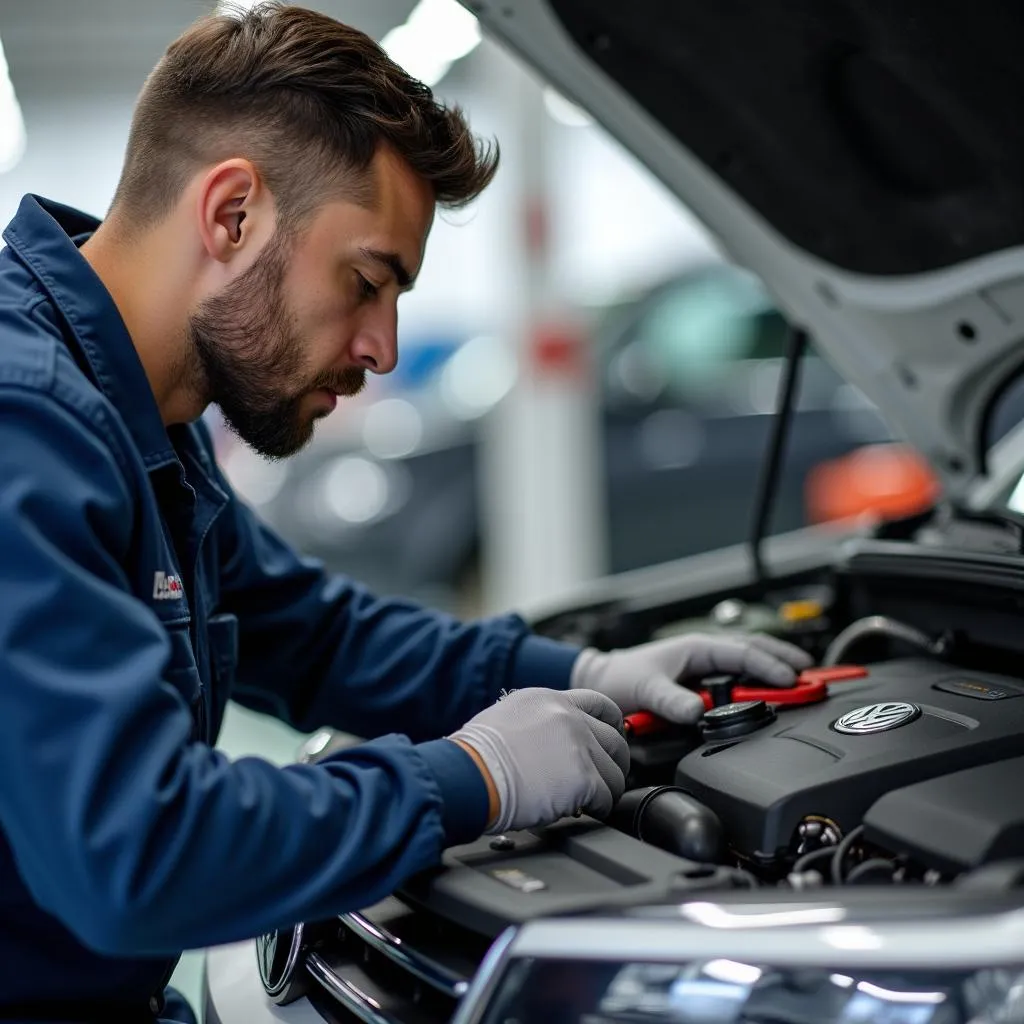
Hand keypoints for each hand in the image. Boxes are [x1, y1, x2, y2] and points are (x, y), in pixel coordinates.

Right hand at [448, 688, 629, 833]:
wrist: (470, 774)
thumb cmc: (477, 756)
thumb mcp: (508, 719)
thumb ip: (540, 724)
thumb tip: (555, 746)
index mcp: (550, 699)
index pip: (599, 704)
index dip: (612, 726)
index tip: (612, 741)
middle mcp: (569, 717)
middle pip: (615, 740)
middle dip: (615, 762)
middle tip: (606, 778)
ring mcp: (579, 746)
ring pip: (615, 772)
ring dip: (607, 789)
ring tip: (593, 800)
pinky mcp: (584, 777)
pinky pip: (607, 797)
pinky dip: (600, 808)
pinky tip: (585, 811)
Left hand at [571, 632, 812, 724]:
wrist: (604, 682)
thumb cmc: (621, 677)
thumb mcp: (645, 689)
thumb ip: (669, 700)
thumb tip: (697, 711)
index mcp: (697, 648)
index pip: (743, 653)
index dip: (770, 667)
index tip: (791, 680)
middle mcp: (706, 654)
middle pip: (756, 652)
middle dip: (787, 661)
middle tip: (816, 676)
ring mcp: (707, 667)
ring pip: (751, 662)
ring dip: (778, 668)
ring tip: (806, 680)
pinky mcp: (704, 681)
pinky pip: (740, 677)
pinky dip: (761, 680)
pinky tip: (775, 691)